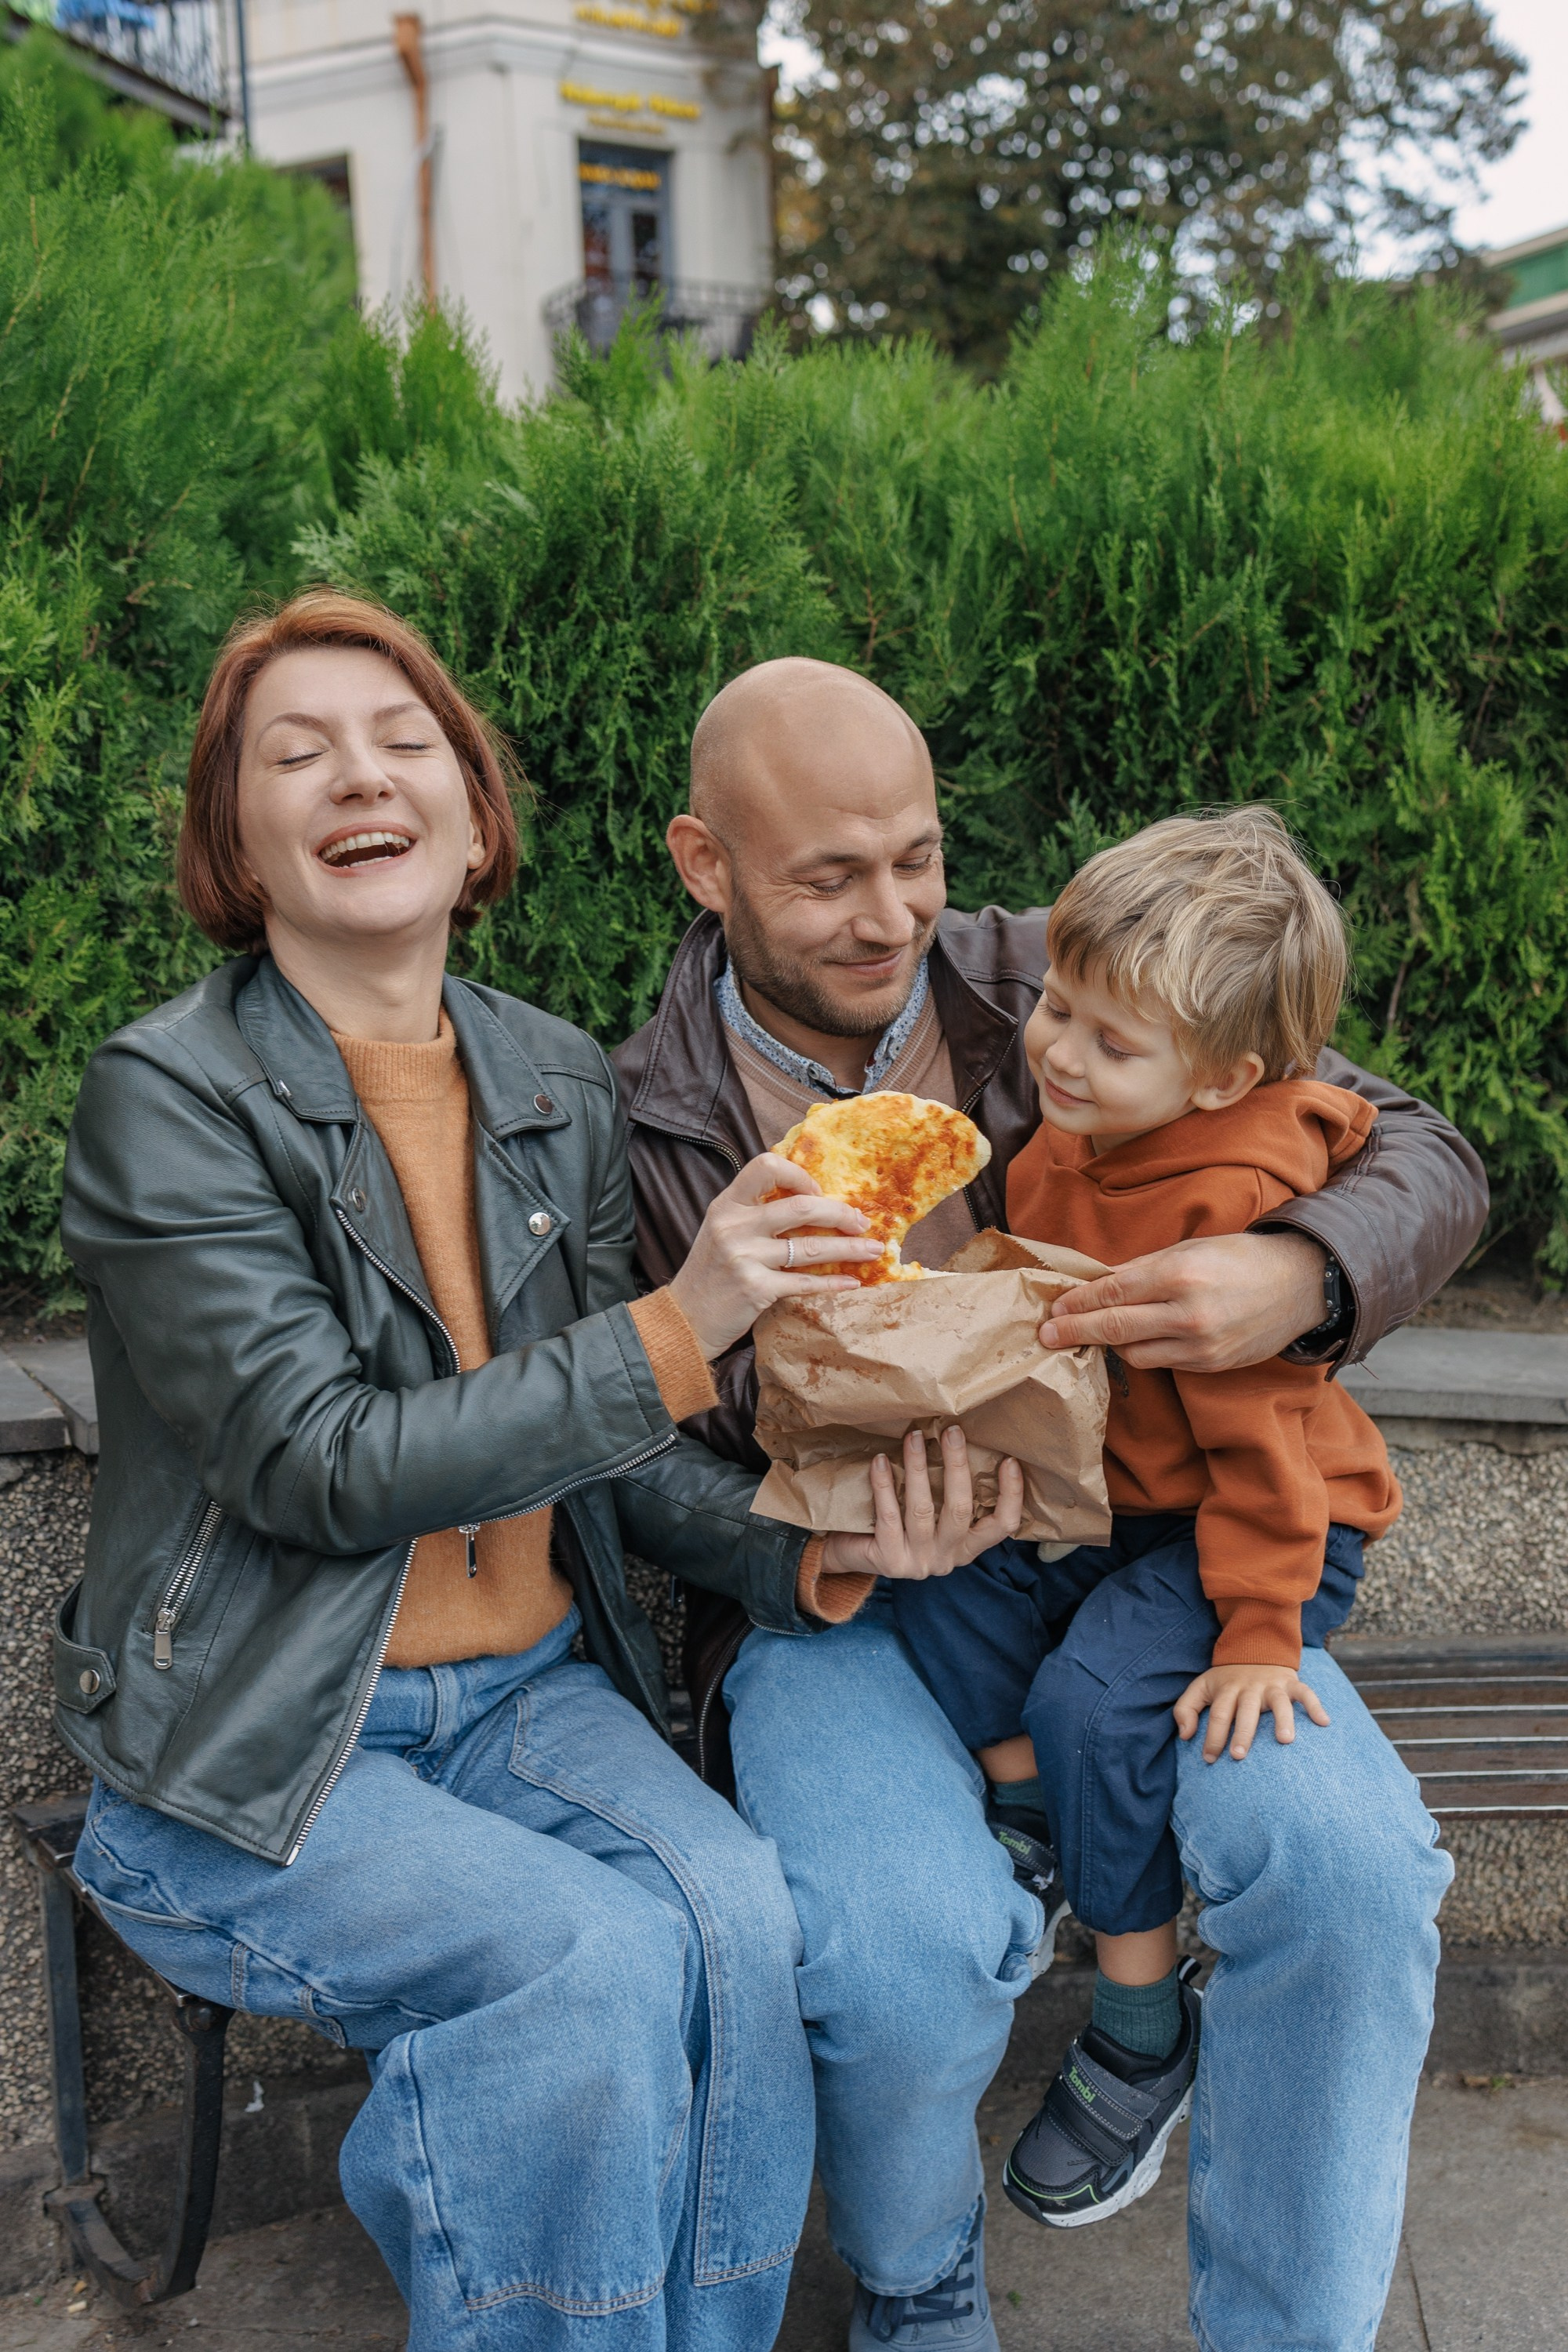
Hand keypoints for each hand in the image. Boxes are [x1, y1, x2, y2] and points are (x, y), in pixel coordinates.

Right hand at [668, 1153, 884, 1357]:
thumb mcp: (721, 1232)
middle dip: (840, 1214)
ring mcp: (745, 1257)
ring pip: (812, 1247)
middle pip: (801, 1207)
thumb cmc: (709, 1276)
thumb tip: (809, 1202)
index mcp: (726, 1205)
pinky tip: (852, 1282)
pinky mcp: (756, 1289)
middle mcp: (734, 1226)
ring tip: (872, 1250)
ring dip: (850, 1249)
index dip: (799, 1175)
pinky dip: (834, 1282)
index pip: (765, 1167)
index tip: (818, 1192)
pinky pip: (806, 1283)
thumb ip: (753, 1214)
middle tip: (862, 1223)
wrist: (682, 1321)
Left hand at [821, 1426, 1023, 1581]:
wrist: (853, 1556)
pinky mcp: (889, 1561)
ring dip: (917, 1468)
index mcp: (965, 1547)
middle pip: (960, 1511)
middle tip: (952, 1432)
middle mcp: (946, 1558)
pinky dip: (884, 1485)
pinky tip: (879, 1461)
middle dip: (957, 1467)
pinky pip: (888, 1516)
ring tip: (913, 1436)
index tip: (1009, 1460)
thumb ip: (948, 1493)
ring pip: (922, 1510)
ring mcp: (918, 1562)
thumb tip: (960, 1441)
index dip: (1011, 1496)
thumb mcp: (932, 1515)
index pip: (1001, 1526)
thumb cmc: (898, 1525)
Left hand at [1039, 1232, 1327, 1371]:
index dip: (1078, 1303)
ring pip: (1133, 1352)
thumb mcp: (1187, 1249)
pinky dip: (1144, 1350)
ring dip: (1110, 1343)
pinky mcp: (1209, 1365)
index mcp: (1178, 1274)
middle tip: (1047, 1335)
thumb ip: (1140, 1268)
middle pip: (1114, 1328)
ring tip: (1093, 1333)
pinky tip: (1135, 1340)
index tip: (1054, 1308)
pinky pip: (1162, 1362)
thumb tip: (1096, 1282)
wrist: (1298, 1285)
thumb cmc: (1239, 1258)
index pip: (1112, 1293)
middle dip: (1075, 1331)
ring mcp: (1199, 1345)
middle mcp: (1187, 1313)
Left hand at [1174, 1660, 1330, 1761]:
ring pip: (1279, 1702)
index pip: (1219, 1715)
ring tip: (1285, 1741)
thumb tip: (1185, 1735)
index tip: (1209, 1759)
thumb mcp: (1201, 1687)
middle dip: (1242, 1734)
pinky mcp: (1291, 1684)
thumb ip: (1186, 1709)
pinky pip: (1306, 1693)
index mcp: (1227, 1689)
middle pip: (1246, 1711)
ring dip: (1282, 1720)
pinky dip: (1315, 1706)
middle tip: (1238, 1756)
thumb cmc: (1226, 1679)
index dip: (1213, 1737)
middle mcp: (1250, 1688)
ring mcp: (1272, 1686)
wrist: (1254, 1649)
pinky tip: (1323, 1722)